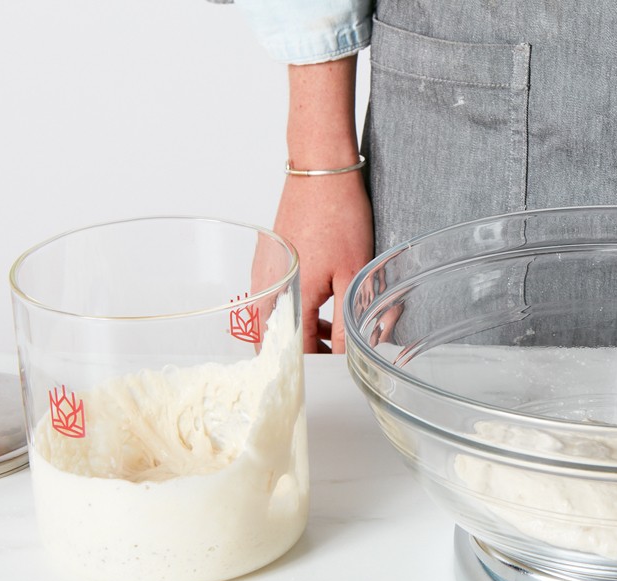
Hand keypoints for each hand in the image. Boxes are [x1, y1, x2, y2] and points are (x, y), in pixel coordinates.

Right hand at [273, 172, 373, 352]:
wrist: (320, 171)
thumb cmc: (338, 217)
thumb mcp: (353, 276)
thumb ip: (346, 324)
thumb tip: (344, 359)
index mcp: (288, 299)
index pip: (296, 353)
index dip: (317, 367)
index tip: (337, 373)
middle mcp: (267, 290)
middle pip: (278, 341)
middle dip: (305, 354)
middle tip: (334, 358)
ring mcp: (263, 274)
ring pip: (276, 320)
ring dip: (301, 332)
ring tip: (332, 334)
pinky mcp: (267, 261)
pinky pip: (274, 299)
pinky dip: (294, 310)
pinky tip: (321, 308)